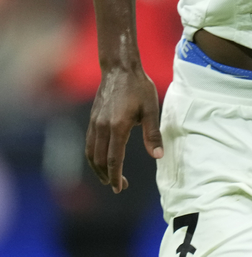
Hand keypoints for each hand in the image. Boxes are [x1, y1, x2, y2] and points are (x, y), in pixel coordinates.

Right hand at [85, 67, 162, 192]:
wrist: (119, 68)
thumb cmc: (138, 87)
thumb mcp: (151, 109)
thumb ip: (153, 133)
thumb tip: (158, 156)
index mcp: (117, 126)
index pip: (113, 159)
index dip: (116, 176)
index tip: (120, 188)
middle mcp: (102, 127)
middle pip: (99, 160)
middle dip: (108, 176)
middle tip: (119, 186)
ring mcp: (94, 123)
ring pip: (91, 153)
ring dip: (98, 169)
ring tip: (109, 177)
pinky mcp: (92, 119)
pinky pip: (89, 143)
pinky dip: (93, 156)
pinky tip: (102, 159)